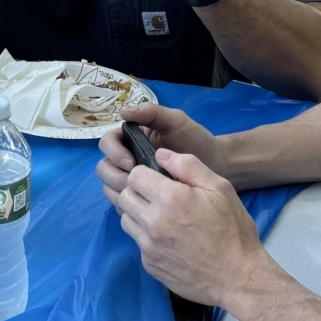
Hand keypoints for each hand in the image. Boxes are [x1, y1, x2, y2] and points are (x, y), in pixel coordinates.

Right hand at [96, 105, 221, 194]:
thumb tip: (123, 113)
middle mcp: (128, 157)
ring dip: (117, 191)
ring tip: (138, 196)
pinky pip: (122, 202)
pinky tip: (141, 207)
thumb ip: (153, 113)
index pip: (108, 142)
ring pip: (109, 185)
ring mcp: (133, 178)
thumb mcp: (177, 121)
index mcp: (133, 137)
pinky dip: (125, 204)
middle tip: (132, 184)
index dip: (114, 153)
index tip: (131, 164)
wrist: (216, 165)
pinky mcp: (140, 196)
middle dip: (113, 175)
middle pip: (104, 166)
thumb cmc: (196, 140)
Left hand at [105, 148, 269, 307]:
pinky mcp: (149, 264)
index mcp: (170, 199)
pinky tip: (170, 240)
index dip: (146, 174)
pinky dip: (148, 238)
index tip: (159, 180)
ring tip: (164, 218)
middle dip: (139, 192)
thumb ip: (188, 166)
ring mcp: (148, 246)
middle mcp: (153, 222)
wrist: (237, 278)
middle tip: (161, 198)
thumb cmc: (233, 231)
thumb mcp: (220, 188)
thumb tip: (160, 154)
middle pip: (125, 196)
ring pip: (126, 219)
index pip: (135, 175)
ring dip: (139, 214)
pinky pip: (138, 243)